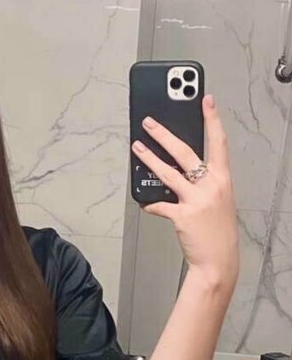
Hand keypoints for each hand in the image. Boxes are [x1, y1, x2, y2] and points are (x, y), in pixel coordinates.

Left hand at [132, 94, 238, 289]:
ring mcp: (197, 200)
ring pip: (167, 173)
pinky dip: (150, 203)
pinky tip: (143, 201)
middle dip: (165, 134)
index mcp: (222, 179)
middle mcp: (211, 186)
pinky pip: (159, 205)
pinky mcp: (182, 216)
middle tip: (149, 122)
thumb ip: (202, 182)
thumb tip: (179, 169)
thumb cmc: (216, 229)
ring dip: (148, 158)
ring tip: (136, 147)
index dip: (212, 119)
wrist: (218, 260)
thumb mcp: (218, 200)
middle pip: (185, 152)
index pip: (218, 142)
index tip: (206, 99)